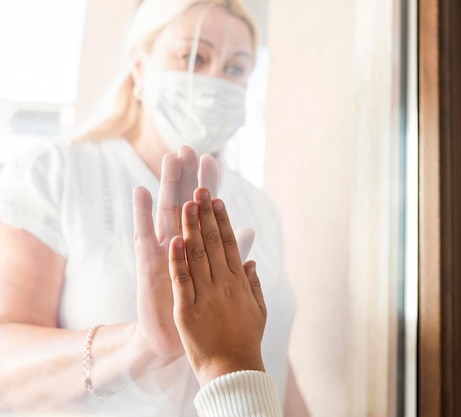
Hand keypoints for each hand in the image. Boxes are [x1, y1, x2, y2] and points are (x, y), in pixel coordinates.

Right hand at [132, 147, 254, 366]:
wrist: (174, 337)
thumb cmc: (199, 306)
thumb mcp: (220, 276)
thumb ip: (234, 253)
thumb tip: (250, 229)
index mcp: (199, 245)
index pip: (206, 210)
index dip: (209, 186)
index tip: (213, 160)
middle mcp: (179, 242)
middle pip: (184, 203)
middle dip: (187, 177)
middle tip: (188, 148)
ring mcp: (162, 249)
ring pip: (166, 211)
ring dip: (168, 186)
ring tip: (170, 159)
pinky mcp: (147, 262)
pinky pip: (144, 234)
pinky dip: (142, 213)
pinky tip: (141, 190)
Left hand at [168, 187, 266, 386]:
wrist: (231, 369)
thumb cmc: (245, 338)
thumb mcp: (258, 309)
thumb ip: (253, 284)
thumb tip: (252, 262)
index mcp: (239, 282)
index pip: (229, 243)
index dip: (221, 219)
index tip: (215, 198)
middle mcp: (224, 283)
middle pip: (213, 242)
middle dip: (204, 214)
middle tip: (198, 188)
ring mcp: (205, 295)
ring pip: (197, 255)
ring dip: (190, 227)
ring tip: (186, 203)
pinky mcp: (187, 309)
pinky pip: (181, 280)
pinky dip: (177, 260)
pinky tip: (173, 239)